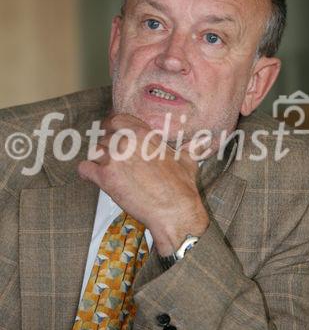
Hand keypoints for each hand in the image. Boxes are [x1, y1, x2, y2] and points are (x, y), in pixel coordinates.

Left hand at [78, 114, 208, 254]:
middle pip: (103, 137)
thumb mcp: (188, 160)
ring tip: (105, 170)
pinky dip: (86, 173)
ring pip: (94, 151)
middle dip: (106, 147)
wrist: (174, 210)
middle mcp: (126, 141)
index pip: (116, 119)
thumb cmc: (181, 187)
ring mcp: (113, 158)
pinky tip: (93, 178)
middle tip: (111, 159)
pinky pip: (84, 168)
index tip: (111, 133)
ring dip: (97, 160)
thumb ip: (191, 147)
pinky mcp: (104, 177)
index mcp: (143, 133)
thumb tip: (203, 143)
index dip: (111, 127)